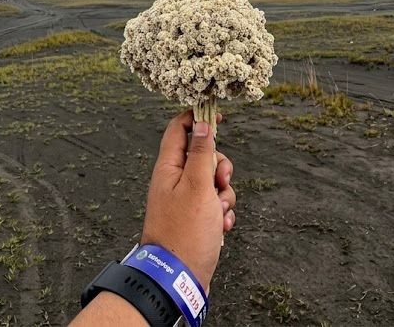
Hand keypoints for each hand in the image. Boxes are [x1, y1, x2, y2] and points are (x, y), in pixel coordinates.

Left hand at [140, 110, 235, 292]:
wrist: (179, 278)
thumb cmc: (185, 233)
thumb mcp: (198, 187)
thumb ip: (202, 153)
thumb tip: (202, 123)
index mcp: (169, 168)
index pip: (178, 129)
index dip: (197, 118)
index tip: (218, 117)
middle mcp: (174, 181)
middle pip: (203, 156)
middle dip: (219, 167)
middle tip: (219, 182)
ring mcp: (185, 201)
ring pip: (213, 182)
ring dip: (224, 194)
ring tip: (218, 213)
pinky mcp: (195, 219)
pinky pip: (215, 205)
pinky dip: (222, 214)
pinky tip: (221, 227)